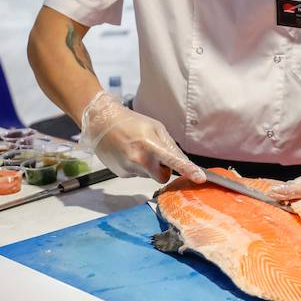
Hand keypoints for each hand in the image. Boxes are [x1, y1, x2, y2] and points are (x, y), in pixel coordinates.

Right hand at [78, 90, 204, 183]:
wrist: (101, 123)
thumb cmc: (129, 122)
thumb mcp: (155, 127)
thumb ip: (170, 146)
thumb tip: (182, 162)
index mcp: (150, 144)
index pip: (174, 161)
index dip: (188, 170)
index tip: (200, 178)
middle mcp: (139, 160)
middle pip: (162, 176)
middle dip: (162, 169)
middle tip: (154, 154)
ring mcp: (129, 169)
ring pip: (149, 176)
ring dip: (147, 166)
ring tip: (136, 149)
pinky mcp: (122, 174)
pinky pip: (138, 175)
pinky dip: (136, 167)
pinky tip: (128, 154)